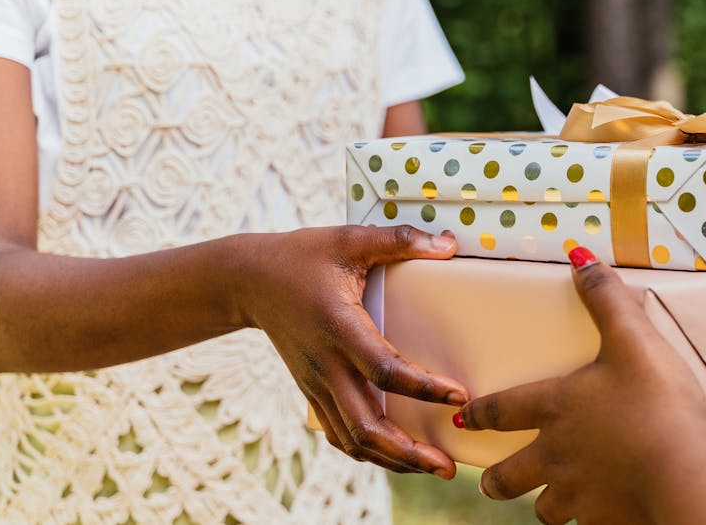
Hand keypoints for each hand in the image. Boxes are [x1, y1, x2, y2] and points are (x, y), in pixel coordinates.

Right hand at [231, 225, 469, 478]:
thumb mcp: (349, 239)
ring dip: (392, 459)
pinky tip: (396, 457)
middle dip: (408, 451)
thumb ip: (398, 241)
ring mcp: (316, 383)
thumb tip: (447, 244)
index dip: (423, 387)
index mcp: (339, 327)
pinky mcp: (312, 391)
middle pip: (365, 426)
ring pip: (352, 439)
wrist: (247, 281)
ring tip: (431, 466)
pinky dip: (368, 452)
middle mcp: (326, 364)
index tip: (458, 395)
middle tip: (447, 463)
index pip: (383, 369)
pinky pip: (340, 434)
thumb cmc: (301, 257)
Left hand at [455, 248, 705, 524]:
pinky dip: (590, 519)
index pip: (501, 410)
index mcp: (555, 407)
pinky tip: (603, 513)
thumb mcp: (633, 339)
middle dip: (495, 479)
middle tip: (490, 480)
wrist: (679, 472)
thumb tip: (579, 255)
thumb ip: (606, 297)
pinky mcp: (602, 520)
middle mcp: (555, 454)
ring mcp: (576, 493)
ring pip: (544, 507)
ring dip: (543, 504)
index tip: (463, 419)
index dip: (479, 414)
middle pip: (507, 476)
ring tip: (550, 502)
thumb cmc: (655, 401)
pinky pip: (585, 524)